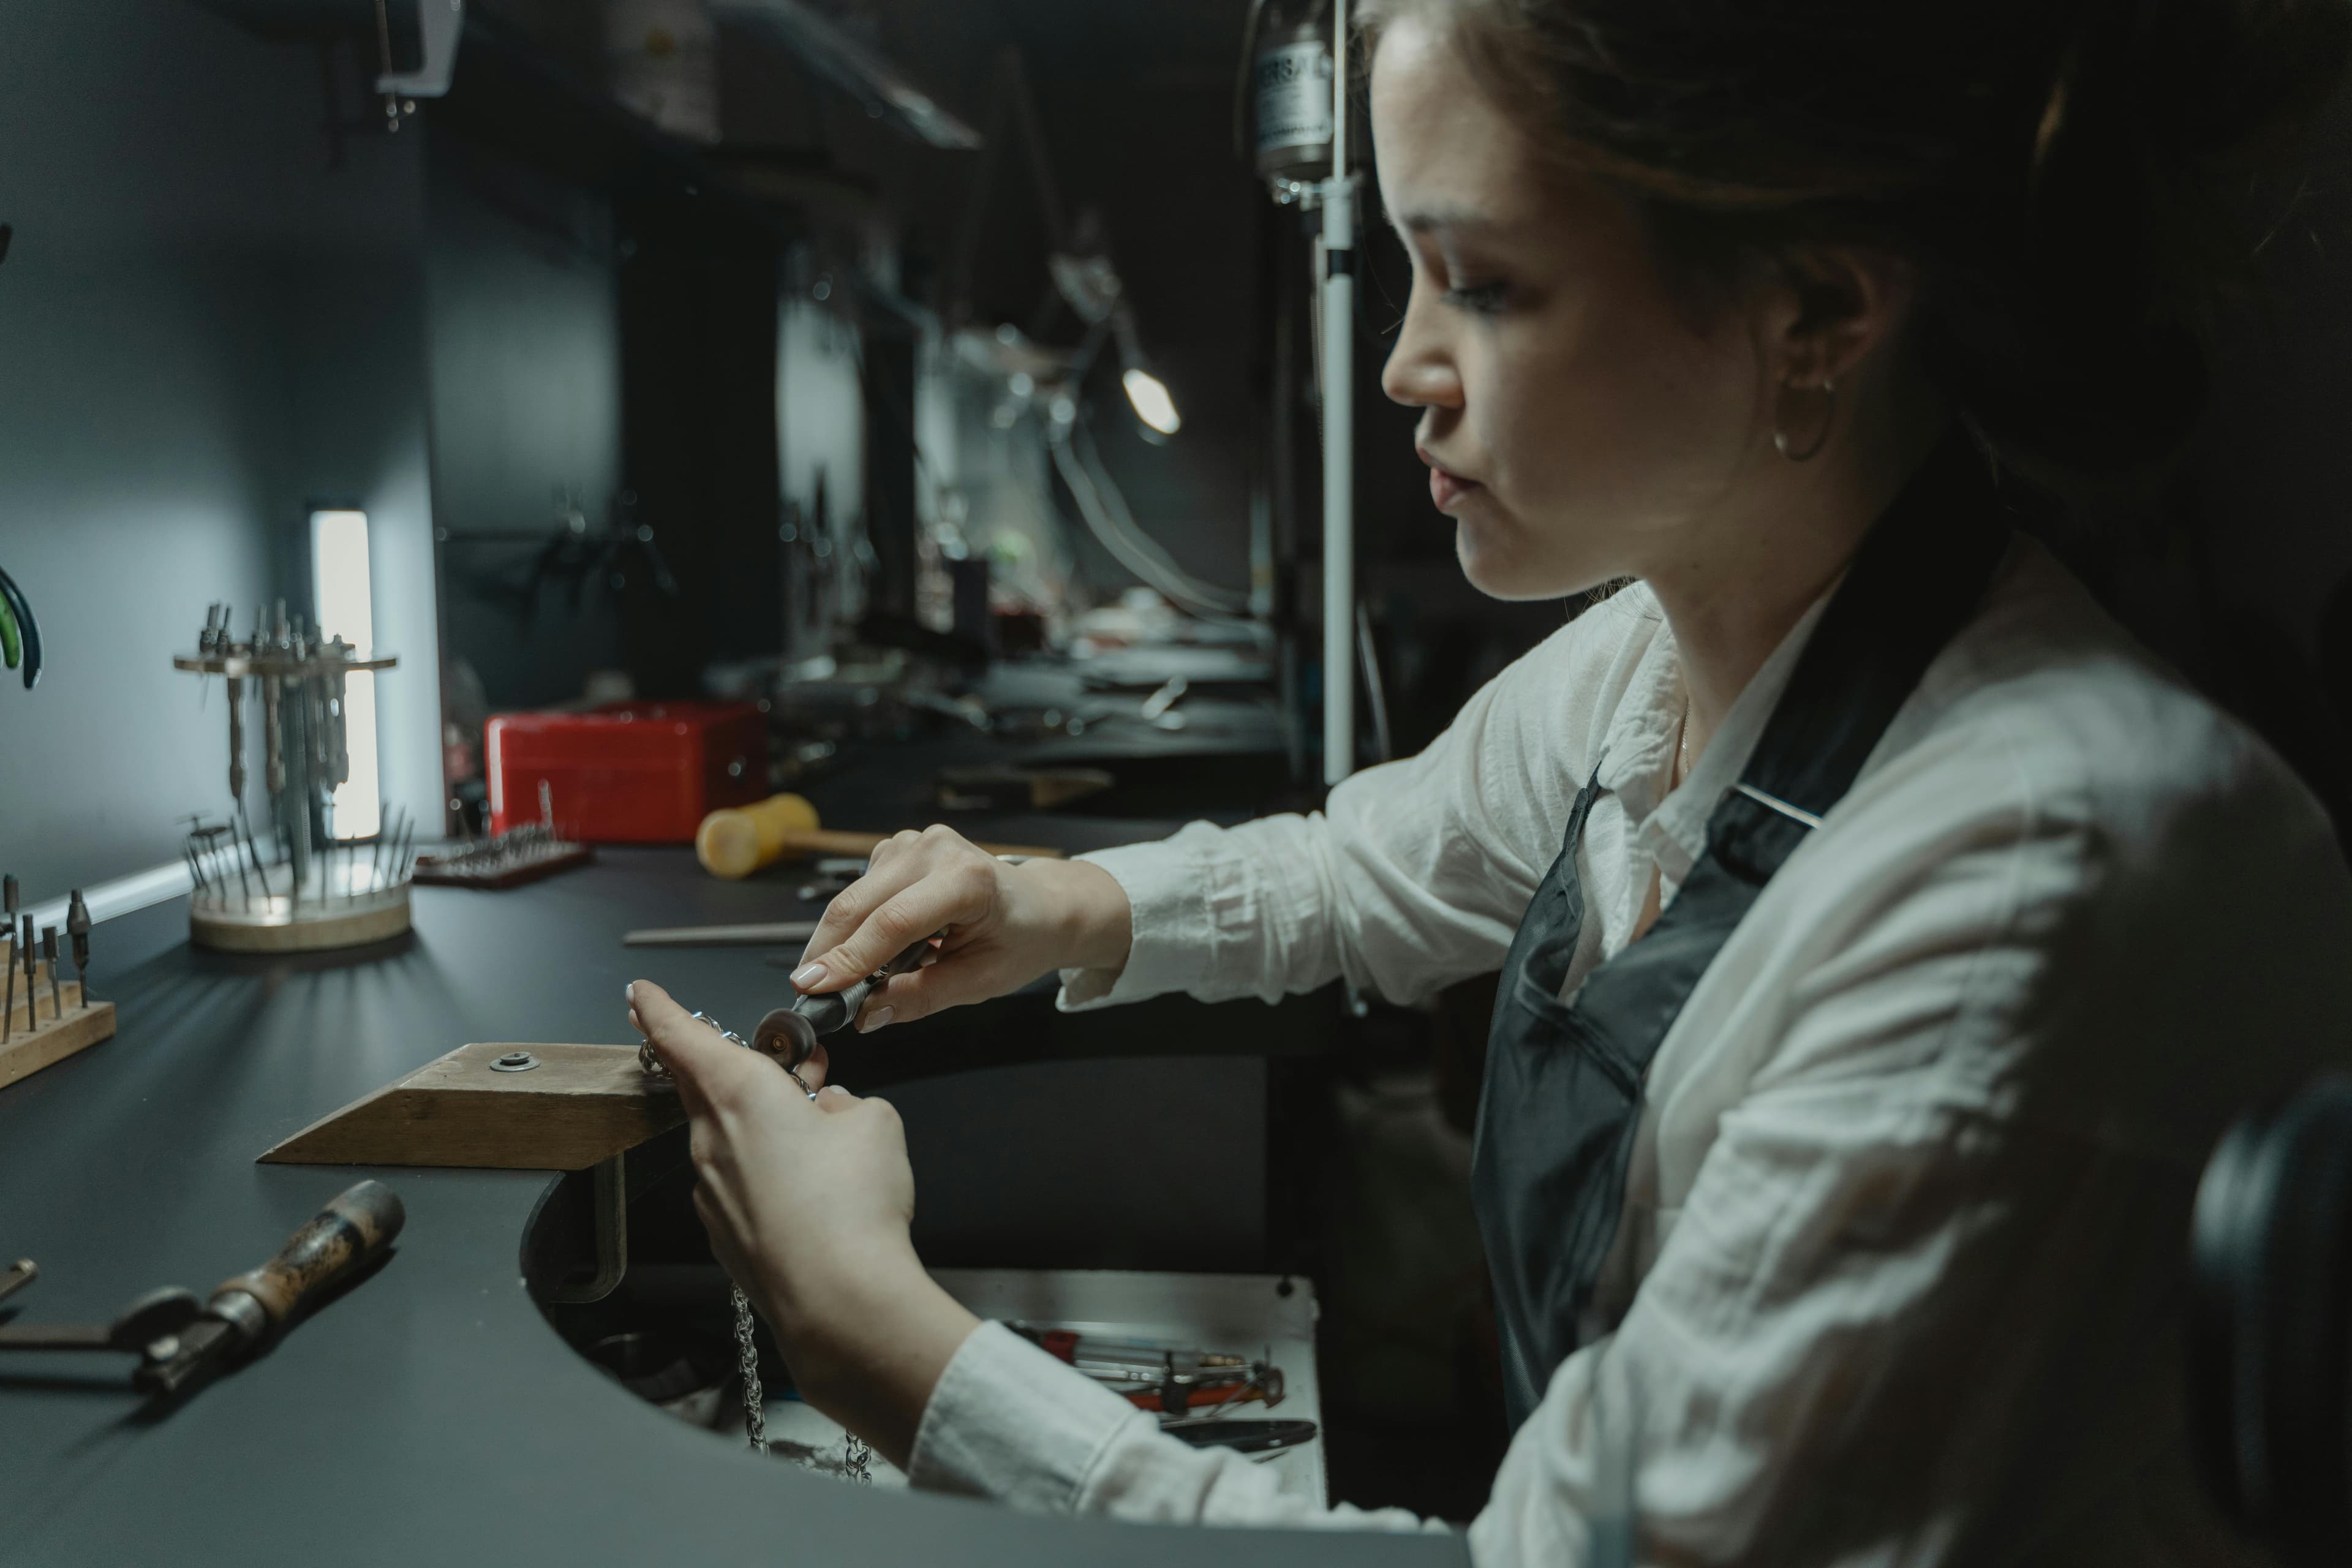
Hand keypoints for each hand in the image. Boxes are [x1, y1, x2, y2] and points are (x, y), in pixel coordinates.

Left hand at [627, 978, 977, 1465]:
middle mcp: (711, 1137)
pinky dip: (768, 1177)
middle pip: (708, 1085)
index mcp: (739, 1091)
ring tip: (823, 1147)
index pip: (681, 1035)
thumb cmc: (852, 1206)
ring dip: (764, 1129)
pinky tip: (814, 1197)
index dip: (658, 1008)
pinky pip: (740, 1184)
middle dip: (744, 1072)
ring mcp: (711, 1189)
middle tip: (795, 1073)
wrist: (839, 1298)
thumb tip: (831, 1112)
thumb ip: (845, 1102)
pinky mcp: (723, 1230)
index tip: (640, 994)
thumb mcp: (873, 1121)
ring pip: (730, 1137)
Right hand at [790, 824, 1131, 1030]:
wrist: (1042, 905)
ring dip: (839, 940)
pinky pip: (861, 889)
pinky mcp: (899, 848)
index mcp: (967, 879)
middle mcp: (936, 849)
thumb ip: (922, 996)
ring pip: (853, 897)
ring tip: (845, 979)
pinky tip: (872, 948)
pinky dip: (855, 924)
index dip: (849, 958)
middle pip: (861, 905)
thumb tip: (867, 1014)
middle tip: (808, 995)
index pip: (893, 922)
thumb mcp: (981, 981)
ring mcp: (915, 842)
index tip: (812, 989)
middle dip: (828, 952)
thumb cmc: (1020, 941)